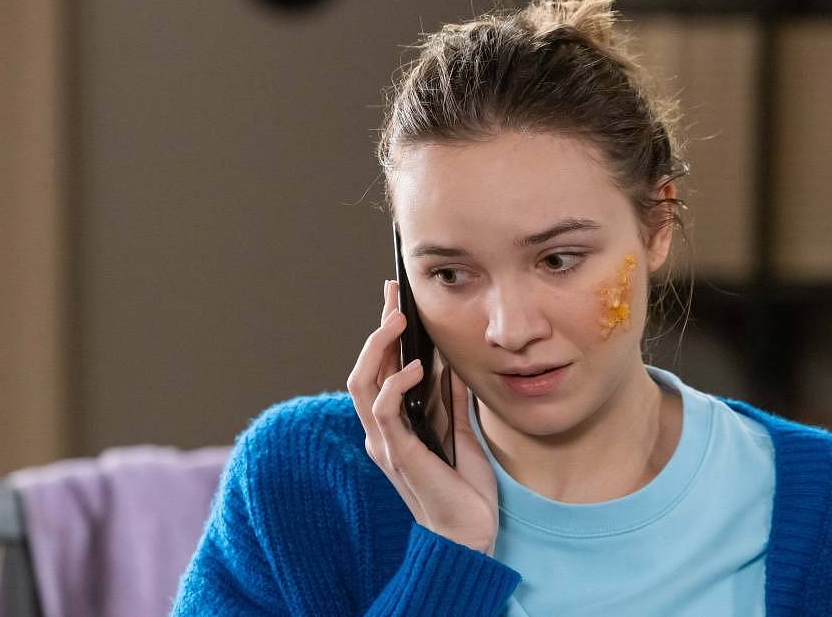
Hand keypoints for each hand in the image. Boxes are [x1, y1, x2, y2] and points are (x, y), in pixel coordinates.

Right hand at [347, 280, 498, 554]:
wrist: (469, 535)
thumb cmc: (462, 490)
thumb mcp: (460, 432)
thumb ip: (450, 400)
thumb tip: (450, 361)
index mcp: (393, 425)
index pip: (378, 370)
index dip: (383, 334)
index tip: (396, 299)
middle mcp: (381, 432)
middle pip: (364, 369)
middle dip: (377, 329)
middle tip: (393, 296)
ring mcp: (386, 443)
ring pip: (363, 384)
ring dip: (377, 348)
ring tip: (397, 321)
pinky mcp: (399, 455)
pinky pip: (385, 412)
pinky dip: (394, 386)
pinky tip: (413, 369)